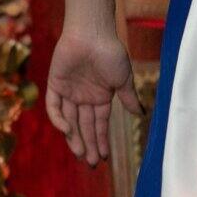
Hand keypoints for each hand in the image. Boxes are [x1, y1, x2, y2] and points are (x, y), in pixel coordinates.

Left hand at [45, 24, 140, 166]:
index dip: (100, 140)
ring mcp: (69, 91)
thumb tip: (142, 115)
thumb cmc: (111, 53)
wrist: (92, 34)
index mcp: (100, 97)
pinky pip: (54, 107)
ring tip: (80, 154)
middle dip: (87, 144)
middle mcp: (84, 97)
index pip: (99, 124)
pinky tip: (68, 130)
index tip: (102, 157)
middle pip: (84, 126)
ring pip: (69, 120)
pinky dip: (59, 119)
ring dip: (74, 138)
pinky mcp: (55, 84)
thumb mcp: (124, 79)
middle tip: (89, 162)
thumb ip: (129, 99)